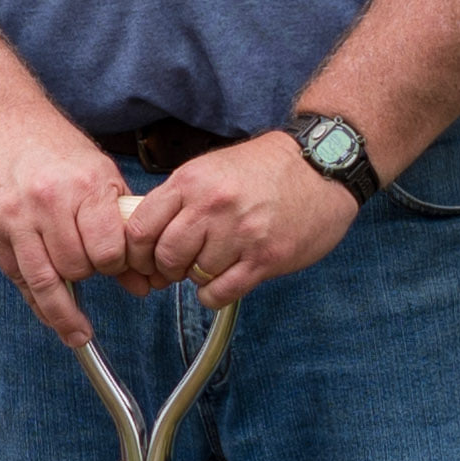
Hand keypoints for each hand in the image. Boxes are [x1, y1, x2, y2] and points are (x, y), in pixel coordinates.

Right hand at [0, 114, 140, 350]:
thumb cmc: (52, 148)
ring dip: (65, 305)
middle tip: (92, 270)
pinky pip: (20, 281)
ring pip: (48, 282)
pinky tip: (54, 317)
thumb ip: (120, 225)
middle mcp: (50, 202)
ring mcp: (17, 219)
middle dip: (89, 274)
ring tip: (79, 328)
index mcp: (85, 185)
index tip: (121, 267)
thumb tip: (143, 283)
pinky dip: (39, 305)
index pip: (110, 250)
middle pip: (79, 268)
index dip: (118, 265)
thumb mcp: (96, 173)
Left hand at [120, 135, 358, 306]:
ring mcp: (240, 234)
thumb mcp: (211, 169)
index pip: (140, 228)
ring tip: (214, 262)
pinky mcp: (265, 258)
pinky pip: (220, 292)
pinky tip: (224, 280)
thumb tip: (144, 235)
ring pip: (194, 276)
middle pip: (166, 256)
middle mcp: (212, 206)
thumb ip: (178, 199)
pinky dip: (214, 294)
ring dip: (198, 277)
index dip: (137, 251)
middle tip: (182, 264)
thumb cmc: (264, 169)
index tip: (145, 258)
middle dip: (168, 268)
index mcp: (191, 181)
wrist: (321, 166)